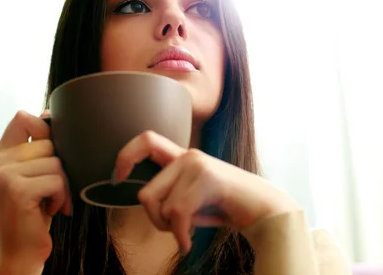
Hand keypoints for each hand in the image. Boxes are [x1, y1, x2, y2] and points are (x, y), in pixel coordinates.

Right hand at [0, 111, 71, 272]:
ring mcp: (3, 175)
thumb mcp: (33, 174)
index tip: (51, 153)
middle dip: (60, 168)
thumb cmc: (35, 212)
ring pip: (56, 162)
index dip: (44, 128)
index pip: (22, 117)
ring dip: (62, 185)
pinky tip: (51, 210)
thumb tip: (49, 112)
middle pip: (48, 142)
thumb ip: (37, 146)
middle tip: (52, 191)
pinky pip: (57, 180)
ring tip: (50, 201)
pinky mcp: (16, 190)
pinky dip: (62, 197)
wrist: (23, 252)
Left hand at [114, 131, 299, 252]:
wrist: (264, 210)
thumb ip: (168, 193)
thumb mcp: (190, 198)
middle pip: (146, 192)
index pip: (146, 139)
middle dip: (155, 220)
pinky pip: (178, 213)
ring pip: (161, 206)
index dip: (126, 156)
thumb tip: (142, 198)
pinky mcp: (208, 178)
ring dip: (171, 229)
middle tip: (173, 230)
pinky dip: (181, 235)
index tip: (119, 177)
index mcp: (181, 157)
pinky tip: (189, 242)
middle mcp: (187, 156)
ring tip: (188, 232)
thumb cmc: (223, 207)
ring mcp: (198, 164)